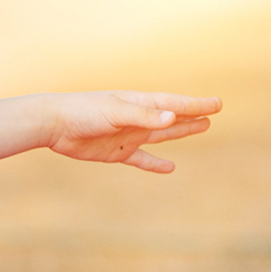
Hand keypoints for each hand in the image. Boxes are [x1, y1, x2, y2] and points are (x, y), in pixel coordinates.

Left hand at [46, 90, 218, 173]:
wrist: (53, 125)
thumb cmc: (83, 112)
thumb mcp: (115, 112)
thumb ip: (143, 117)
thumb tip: (173, 117)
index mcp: (138, 104)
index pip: (174, 103)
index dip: (196, 104)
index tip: (218, 104)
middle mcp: (136, 119)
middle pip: (171, 118)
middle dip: (192, 115)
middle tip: (213, 112)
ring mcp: (127, 136)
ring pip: (161, 136)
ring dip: (180, 132)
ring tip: (202, 127)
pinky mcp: (115, 152)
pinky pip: (141, 159)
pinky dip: (155, 164)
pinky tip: (169, 168)